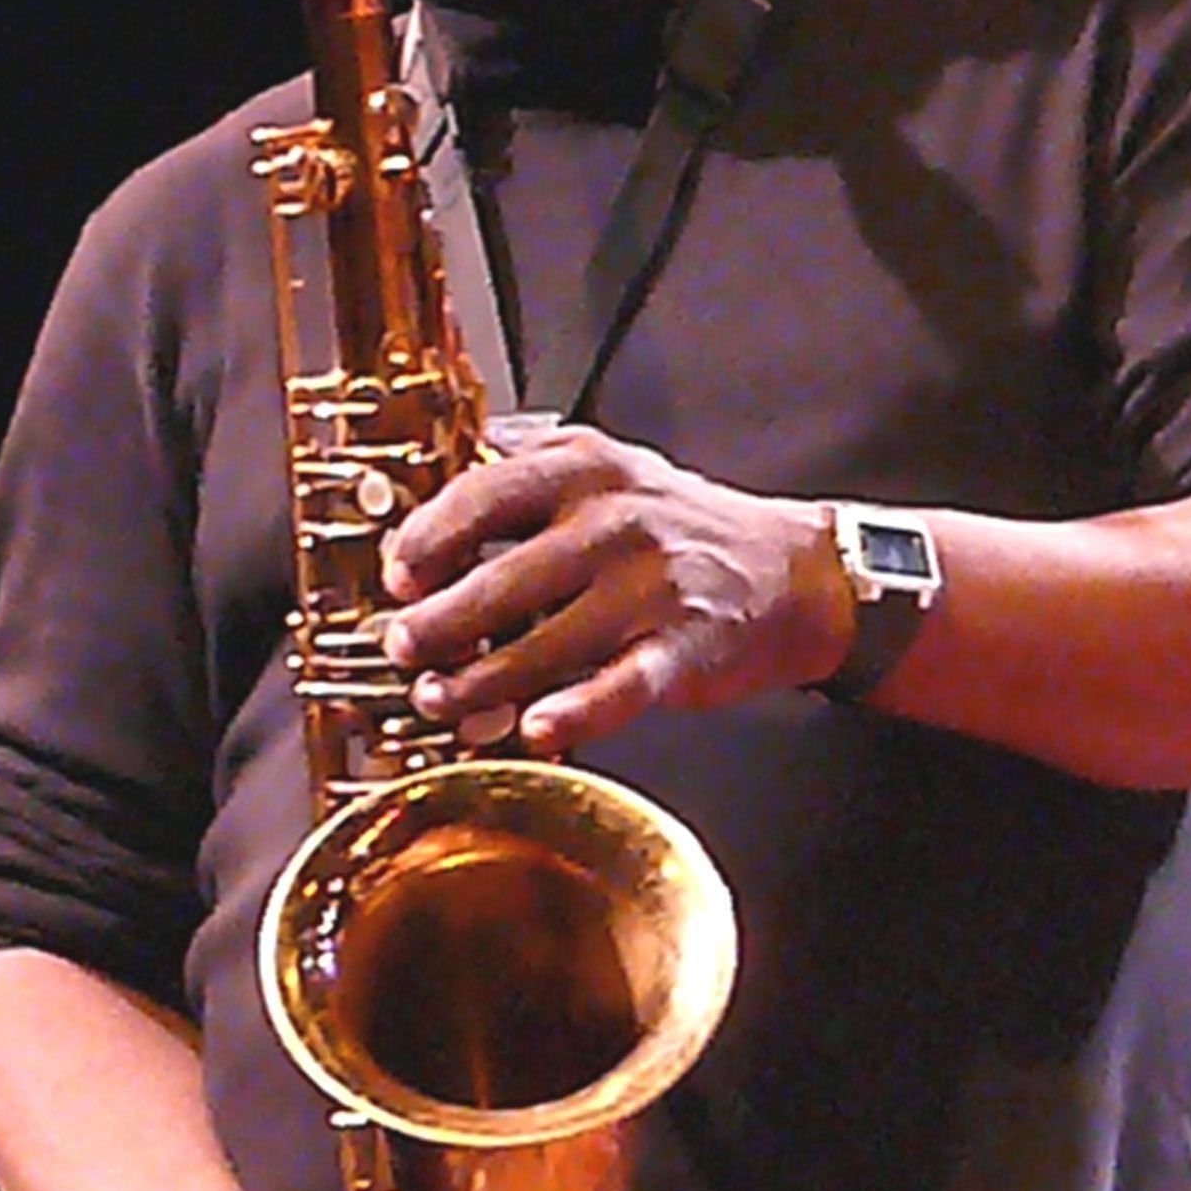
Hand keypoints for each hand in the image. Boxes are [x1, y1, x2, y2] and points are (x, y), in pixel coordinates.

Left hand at [378, 421, 855, 755]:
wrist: (793, 574)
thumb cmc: (686, 527)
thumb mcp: (614, 466)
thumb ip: (535, 461)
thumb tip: (448, 475)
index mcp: (589, 471)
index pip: (485, 496)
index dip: (428, 538)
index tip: (397, 574)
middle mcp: (616, 524)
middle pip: (502, 578)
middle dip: (439, 621)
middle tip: (401, 645)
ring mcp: (651, 589)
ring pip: (545, 643)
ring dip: (480, 680)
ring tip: (438, 699)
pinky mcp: (682, 650)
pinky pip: (618, 687)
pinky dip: (574, 712)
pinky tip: (533, 729)